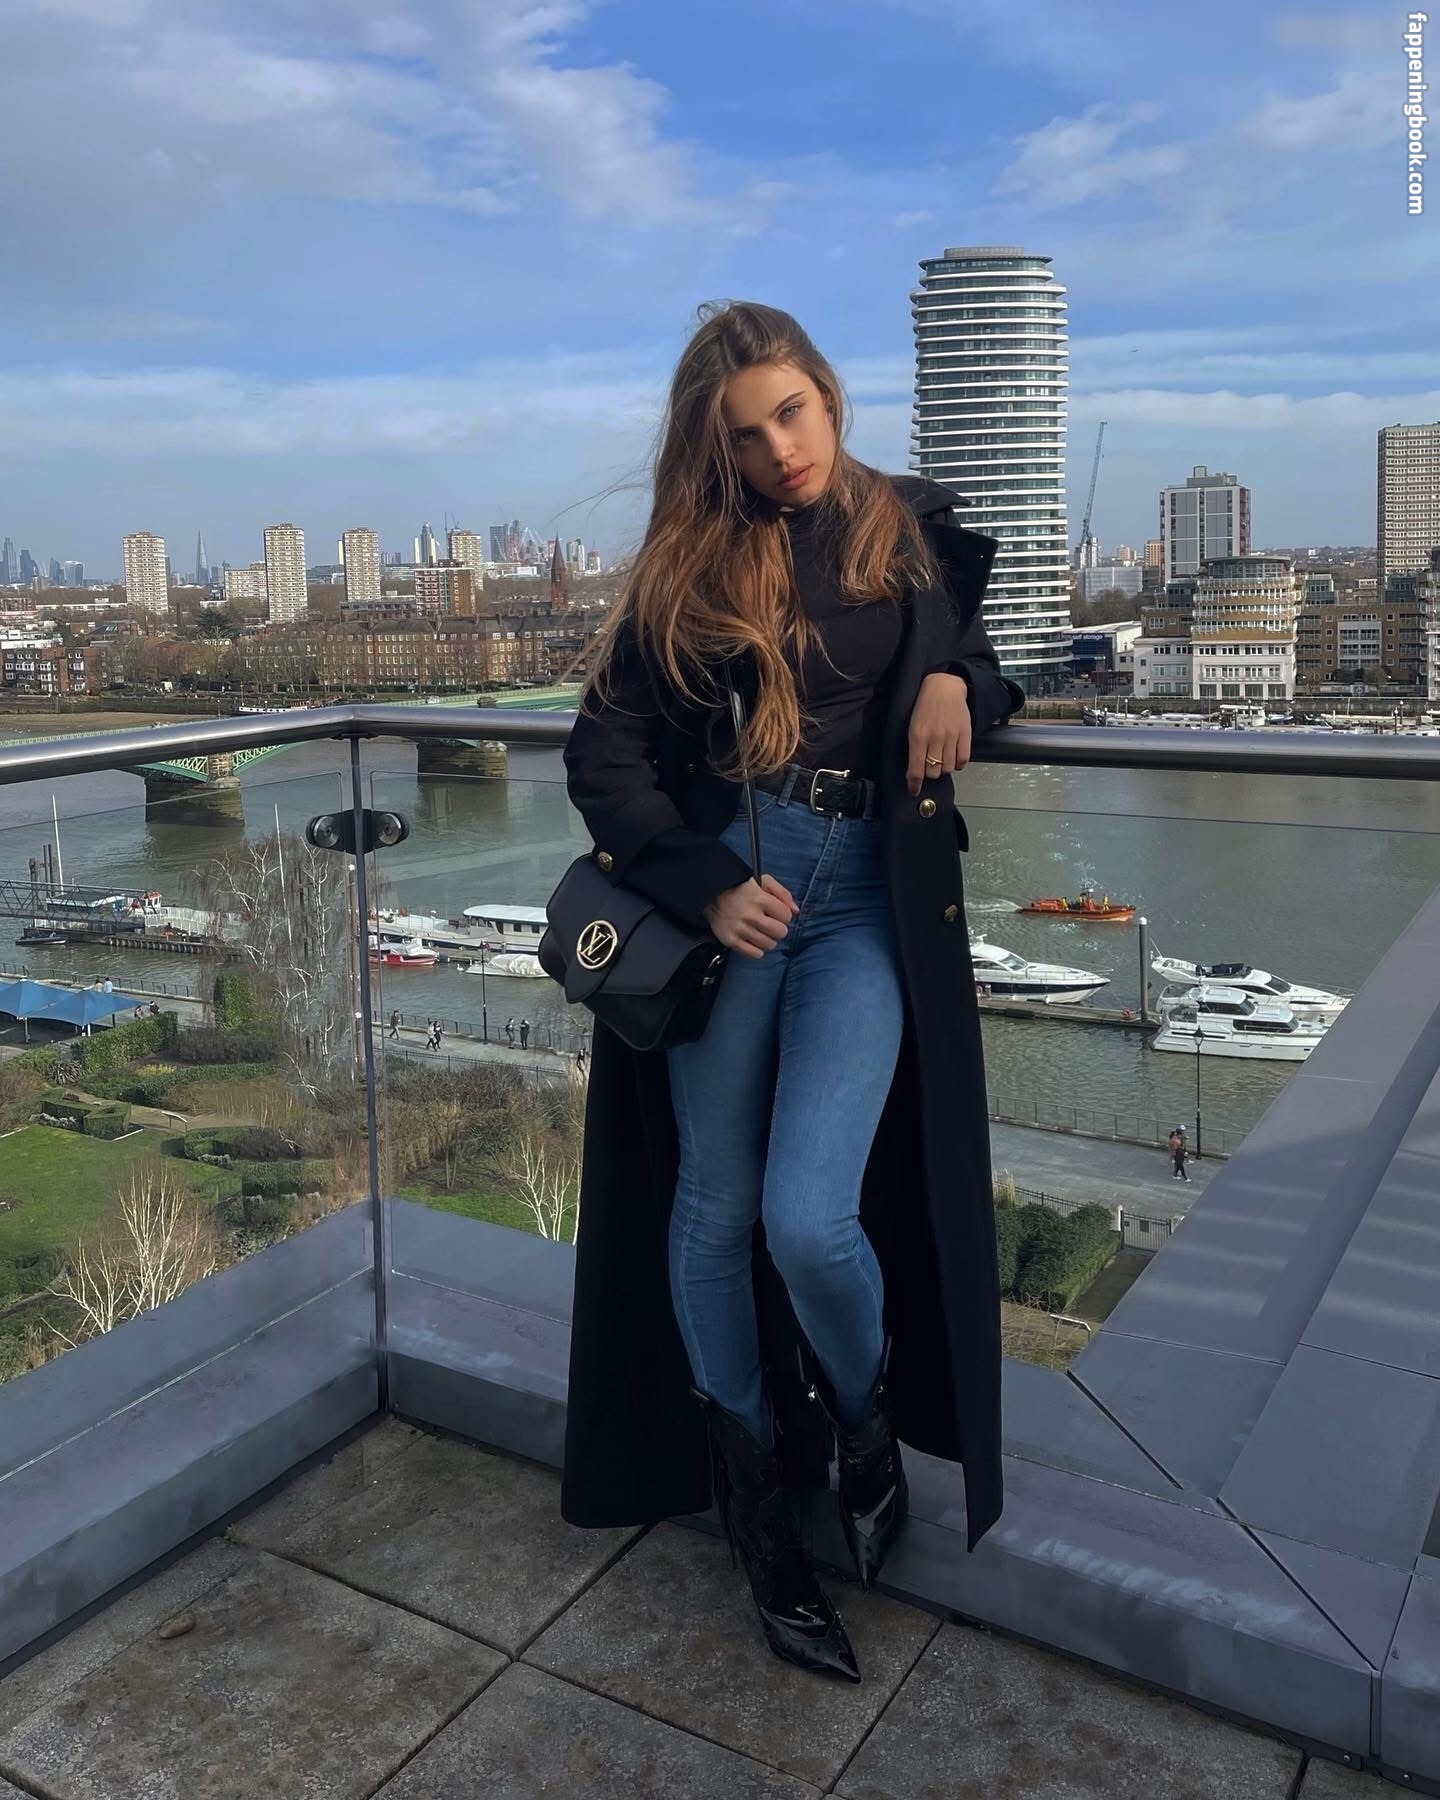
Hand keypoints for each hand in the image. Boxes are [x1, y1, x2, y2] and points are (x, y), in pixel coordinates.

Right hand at [703, 873, 798, 958]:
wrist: (712, 895)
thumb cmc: (741, 888)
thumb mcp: (764, 881)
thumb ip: (783, 893)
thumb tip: (796, 911)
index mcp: (760, 899)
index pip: (787, 916)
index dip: (783, 915)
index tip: (775, 913)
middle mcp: (751, 916)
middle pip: (780, 933)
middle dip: (778, 929)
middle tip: (770, 924)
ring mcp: (740, 930)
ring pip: (769, 945)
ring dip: (769, 939)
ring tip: (761, 932)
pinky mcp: (731, 940)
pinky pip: (755, 954)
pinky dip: (757, 949)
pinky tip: (754, 940)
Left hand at [906, 671, 971, 795]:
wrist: (944, 686)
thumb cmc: (925, 707)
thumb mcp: (912, 726)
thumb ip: (914, 748)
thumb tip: (914, 772)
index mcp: (918, 736)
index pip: (916, 769)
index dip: (914, 784)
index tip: (914, 791)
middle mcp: (935, 738)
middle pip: (933, 772)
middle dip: (929, 773)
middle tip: (929, 765)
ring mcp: (952, 736)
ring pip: (948, 768)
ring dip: (943, 768)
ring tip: (941, 758)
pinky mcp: (965, 734)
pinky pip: (963, 760)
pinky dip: (958, 764)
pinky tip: (953, 757)